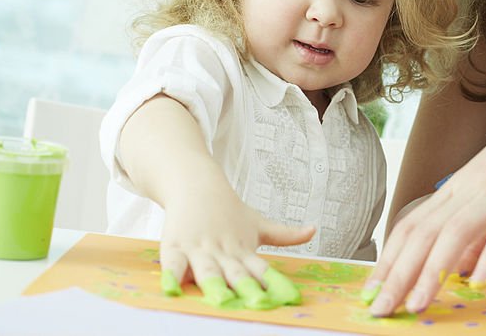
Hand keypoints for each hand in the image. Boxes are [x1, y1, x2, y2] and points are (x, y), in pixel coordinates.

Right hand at [158, 179, 314, 306]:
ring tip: (219, 299)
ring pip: (207, 270)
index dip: (272, 283)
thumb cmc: (228, 210)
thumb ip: (284, 234)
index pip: (261, 269)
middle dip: (246, 289)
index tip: (285, 296)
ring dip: (214, 284)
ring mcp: (199, 249)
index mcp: (244, 249)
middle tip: (256, 302)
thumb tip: (314, 230)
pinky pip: (173, 264)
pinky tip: (172, 289)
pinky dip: (172, 276)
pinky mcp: (174, 246)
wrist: (196, 183)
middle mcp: (223, 251)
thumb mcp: (258, 223)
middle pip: (236, 273)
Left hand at [366, 120, 485, 315]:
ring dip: (433, 270)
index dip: (389, 260)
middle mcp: (470, 188)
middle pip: (425, 232)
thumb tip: (455, 269)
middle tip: (381, 309)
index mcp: (456, 189)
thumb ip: (473, 233)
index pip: (412, 226)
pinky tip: (477, 280)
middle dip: (399, 274)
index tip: (371, 291)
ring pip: (457, 231)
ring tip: (417, 303)